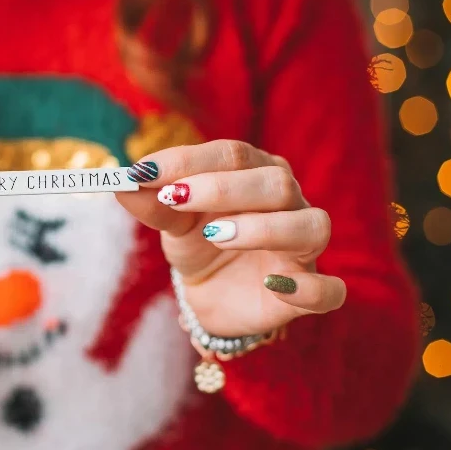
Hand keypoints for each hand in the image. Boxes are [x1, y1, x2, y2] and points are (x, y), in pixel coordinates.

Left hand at [117, 140, 344, 336]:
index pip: (232, 153)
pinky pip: (329, 289)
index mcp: (255, 172)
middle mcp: (288, 201)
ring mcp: (304, 246)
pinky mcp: (309, 289)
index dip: (188, 160)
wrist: (212, 296)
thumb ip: (151, 203)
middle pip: (274, 181)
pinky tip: (274, 285)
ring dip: (262, 228)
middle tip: (176, 198)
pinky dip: (308, 287)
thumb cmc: (199, 244)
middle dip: (223, 187)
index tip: (144, 171)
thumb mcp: (171, 223)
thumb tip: (121, 184)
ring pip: (309, 225)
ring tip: (216, 235)